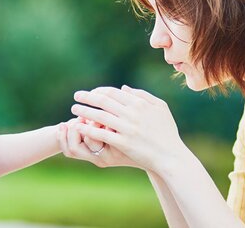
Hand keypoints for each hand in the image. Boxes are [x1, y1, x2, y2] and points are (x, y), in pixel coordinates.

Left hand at [69, 85, 190, 172]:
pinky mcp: (124, 143)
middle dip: (87, 97)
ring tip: (74, 109)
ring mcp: (127, 129)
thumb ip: (143, 95)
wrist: (170, 156)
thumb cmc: (167, 132)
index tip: (90, 93)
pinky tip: (79, 126)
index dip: (98, 91)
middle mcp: (132, 114)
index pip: (113, 93)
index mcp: (140, 104)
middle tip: (76, 96)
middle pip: (103, 101)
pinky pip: (101, 134)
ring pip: (100, 116)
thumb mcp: (161, 108)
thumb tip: (124, 88)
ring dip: (84, 111)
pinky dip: (88, 129)